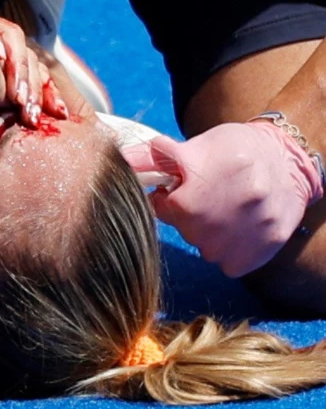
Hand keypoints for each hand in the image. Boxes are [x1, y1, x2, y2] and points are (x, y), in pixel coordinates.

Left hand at [122, 122, 322, 277]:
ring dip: (208, 233)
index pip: (164, 207)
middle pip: (184, 229)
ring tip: (226, 207)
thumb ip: (156, 158)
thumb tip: (122, 159)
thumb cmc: (234, 150)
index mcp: (203, 181)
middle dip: (188, 215)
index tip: (180, 188)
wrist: (286, 163)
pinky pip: (227, 263)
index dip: (168, 197)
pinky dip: (229, 248)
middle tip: (207, 195)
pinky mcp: (261, 252)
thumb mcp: (197, 145)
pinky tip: (239, 224)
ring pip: (205, 248)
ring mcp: (246, 234)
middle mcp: (227, 210)